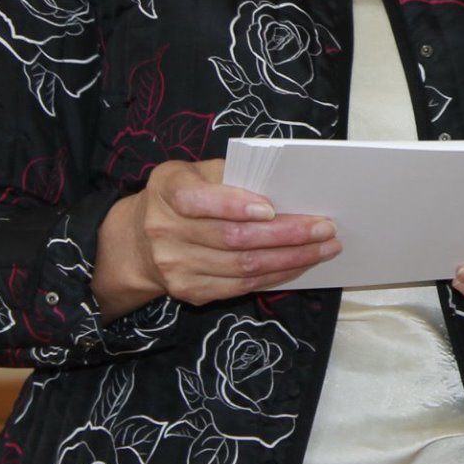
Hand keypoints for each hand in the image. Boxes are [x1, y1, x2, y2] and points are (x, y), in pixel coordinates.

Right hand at [94, 159, 339, 314]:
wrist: (139, 241)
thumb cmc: (182, 195)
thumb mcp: (194, 172)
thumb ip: (229, 175)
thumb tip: (281, 186)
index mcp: (167, 191)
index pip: (197, 200)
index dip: (233, 205)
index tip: (270, 208)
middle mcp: (166, 231)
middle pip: (232, 238)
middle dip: (285, 234)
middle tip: (324, 228)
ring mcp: (176, 267)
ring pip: (242, 267)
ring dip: (290, 258)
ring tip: (324, 247)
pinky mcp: (190, 291)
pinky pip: (240, 287)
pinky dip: (275, 275)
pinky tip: (299, 264)